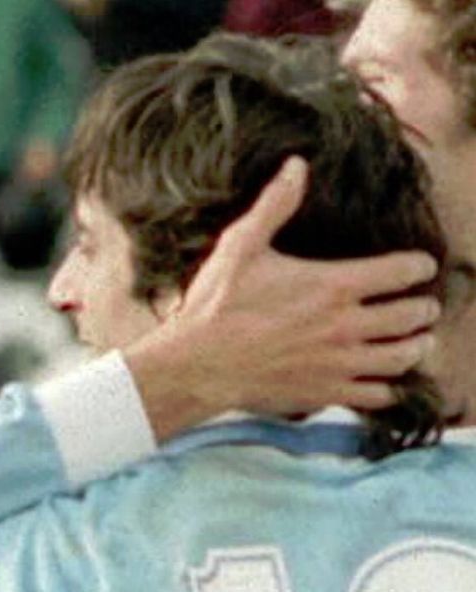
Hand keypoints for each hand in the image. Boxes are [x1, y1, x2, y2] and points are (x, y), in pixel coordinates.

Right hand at [123, 156, 439, 441]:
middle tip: (422, 306)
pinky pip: (378, 395)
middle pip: (413, 316)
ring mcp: (339, 363)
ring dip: (416, 346)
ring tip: (415, 341)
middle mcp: (345, 325)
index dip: (419, 265)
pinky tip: (383, 378)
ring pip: (404, 356)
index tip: (419, 266)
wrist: (197, 365)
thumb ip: (275, 205)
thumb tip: (296, 165)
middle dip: (424, 309)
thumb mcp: (240, 246)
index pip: (403, 271)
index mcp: (332, 285)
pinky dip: (389, 387)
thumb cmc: (215, 305)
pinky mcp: (327, 392)